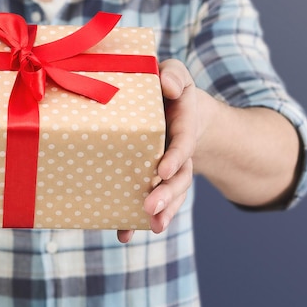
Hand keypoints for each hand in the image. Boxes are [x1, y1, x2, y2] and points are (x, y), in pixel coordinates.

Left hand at [118, 59, 199, 241]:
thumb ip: (174, 75)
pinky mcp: (152, 178)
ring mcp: (167, 167)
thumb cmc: (168, 88)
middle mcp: (178, 151)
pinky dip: (137, 219)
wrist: (177, 108)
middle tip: (150, 209)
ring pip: (170, 193)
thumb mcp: (174, 73)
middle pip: (179, 177)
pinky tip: (124, 234)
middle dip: (167, 195)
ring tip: (150, 228)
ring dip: (161, 212)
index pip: (183, 142)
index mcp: (182, 125)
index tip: (164, 170)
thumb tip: (168, 86)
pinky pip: (150, 200)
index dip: (175, 156)